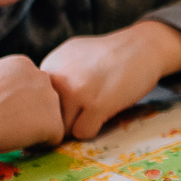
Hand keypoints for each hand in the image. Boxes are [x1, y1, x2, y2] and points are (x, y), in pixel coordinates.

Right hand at [0, 55, 64, 159]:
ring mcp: (51, 100)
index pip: (29, 86)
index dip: (17, 102)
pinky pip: (53, 137)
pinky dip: (40, 144)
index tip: (1, 111)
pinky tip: (21, 144)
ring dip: (35, 128)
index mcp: (24, 64)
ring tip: (13, 135)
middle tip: (7, 125)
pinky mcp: (54, 123)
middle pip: (43, 100)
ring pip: (50, 118)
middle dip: (29, 113)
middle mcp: (42, 77)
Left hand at [39, 21, 180, 139]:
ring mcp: (76, 92)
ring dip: (77, 125)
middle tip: (83, 112)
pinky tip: (105, 113)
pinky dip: (94, 129)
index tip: (67, 106)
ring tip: (95, 112)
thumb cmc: (110, 53)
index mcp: (49, 66)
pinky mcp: (96, 105)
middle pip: (48, 119)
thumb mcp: (73, 53)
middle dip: (63, 120)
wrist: (143, 47)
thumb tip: (40, 98)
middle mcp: (58, 78)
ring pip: (63, 129)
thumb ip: (56, 73)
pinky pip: (83, 133)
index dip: (51, 109)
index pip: (37, 102)